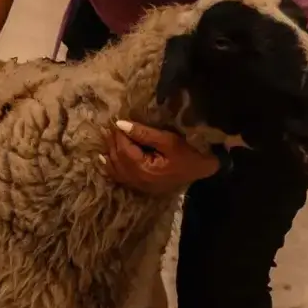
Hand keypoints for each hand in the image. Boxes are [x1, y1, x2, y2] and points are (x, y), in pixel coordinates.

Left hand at [104, 119, 219, 195]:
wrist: (203, 170)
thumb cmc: (189, 153)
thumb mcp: (168, 140)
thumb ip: (144, 133)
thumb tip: (120, 124)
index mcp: (145, 170)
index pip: (124, 150)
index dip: (118, 135)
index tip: (115, 121)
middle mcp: (139, 181)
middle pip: (118, 160)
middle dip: (112, 142)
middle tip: (109, 127)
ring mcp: (140, 186)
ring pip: (116, 170)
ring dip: (110, 153)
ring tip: (107, 137)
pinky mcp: (142, 187)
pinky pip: (121, 178)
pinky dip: (111, 168)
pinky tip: (104, 159)